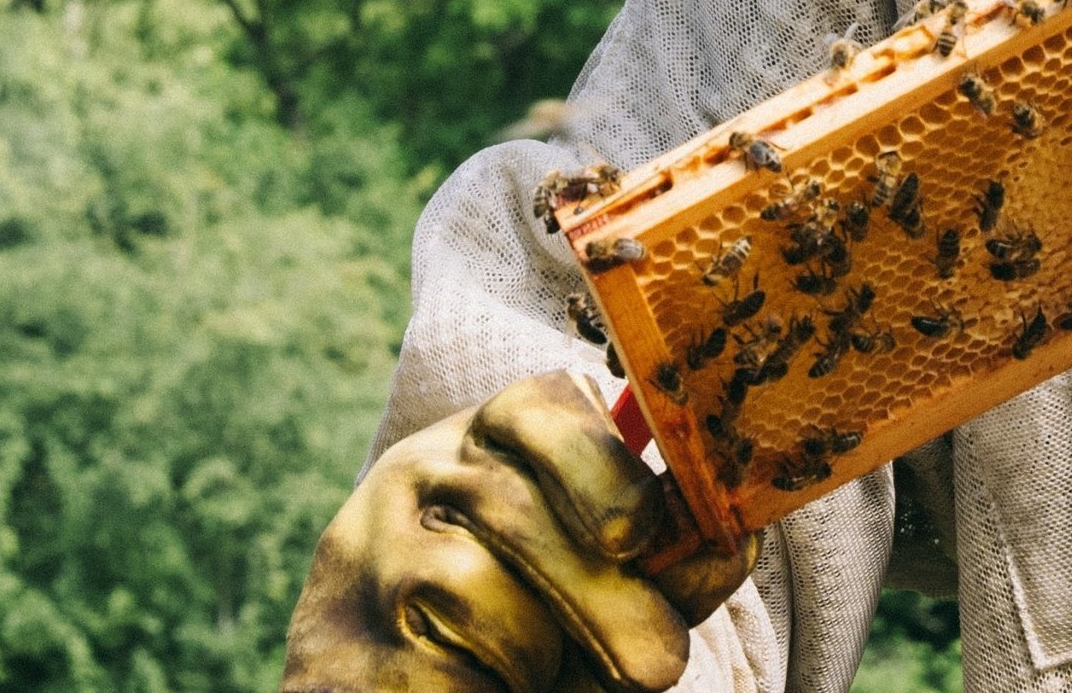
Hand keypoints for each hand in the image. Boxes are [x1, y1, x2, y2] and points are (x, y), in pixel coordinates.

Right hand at [280, 372, 751, 692]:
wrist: (385, 692)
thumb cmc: (514, 639)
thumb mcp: (595, 591)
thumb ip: (660, 569)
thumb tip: (732, 542)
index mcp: (487, 439)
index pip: (539, 407)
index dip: (600, 469)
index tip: (640, 537)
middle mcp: (418, 473)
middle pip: (517, 510)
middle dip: (604, 596)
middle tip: (660, 668)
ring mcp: (368, 551)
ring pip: (476, 590)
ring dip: (537, 654)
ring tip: (536, 675)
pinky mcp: (339, 640)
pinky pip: (439, 663)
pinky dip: (486, 690)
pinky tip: (483, 689)